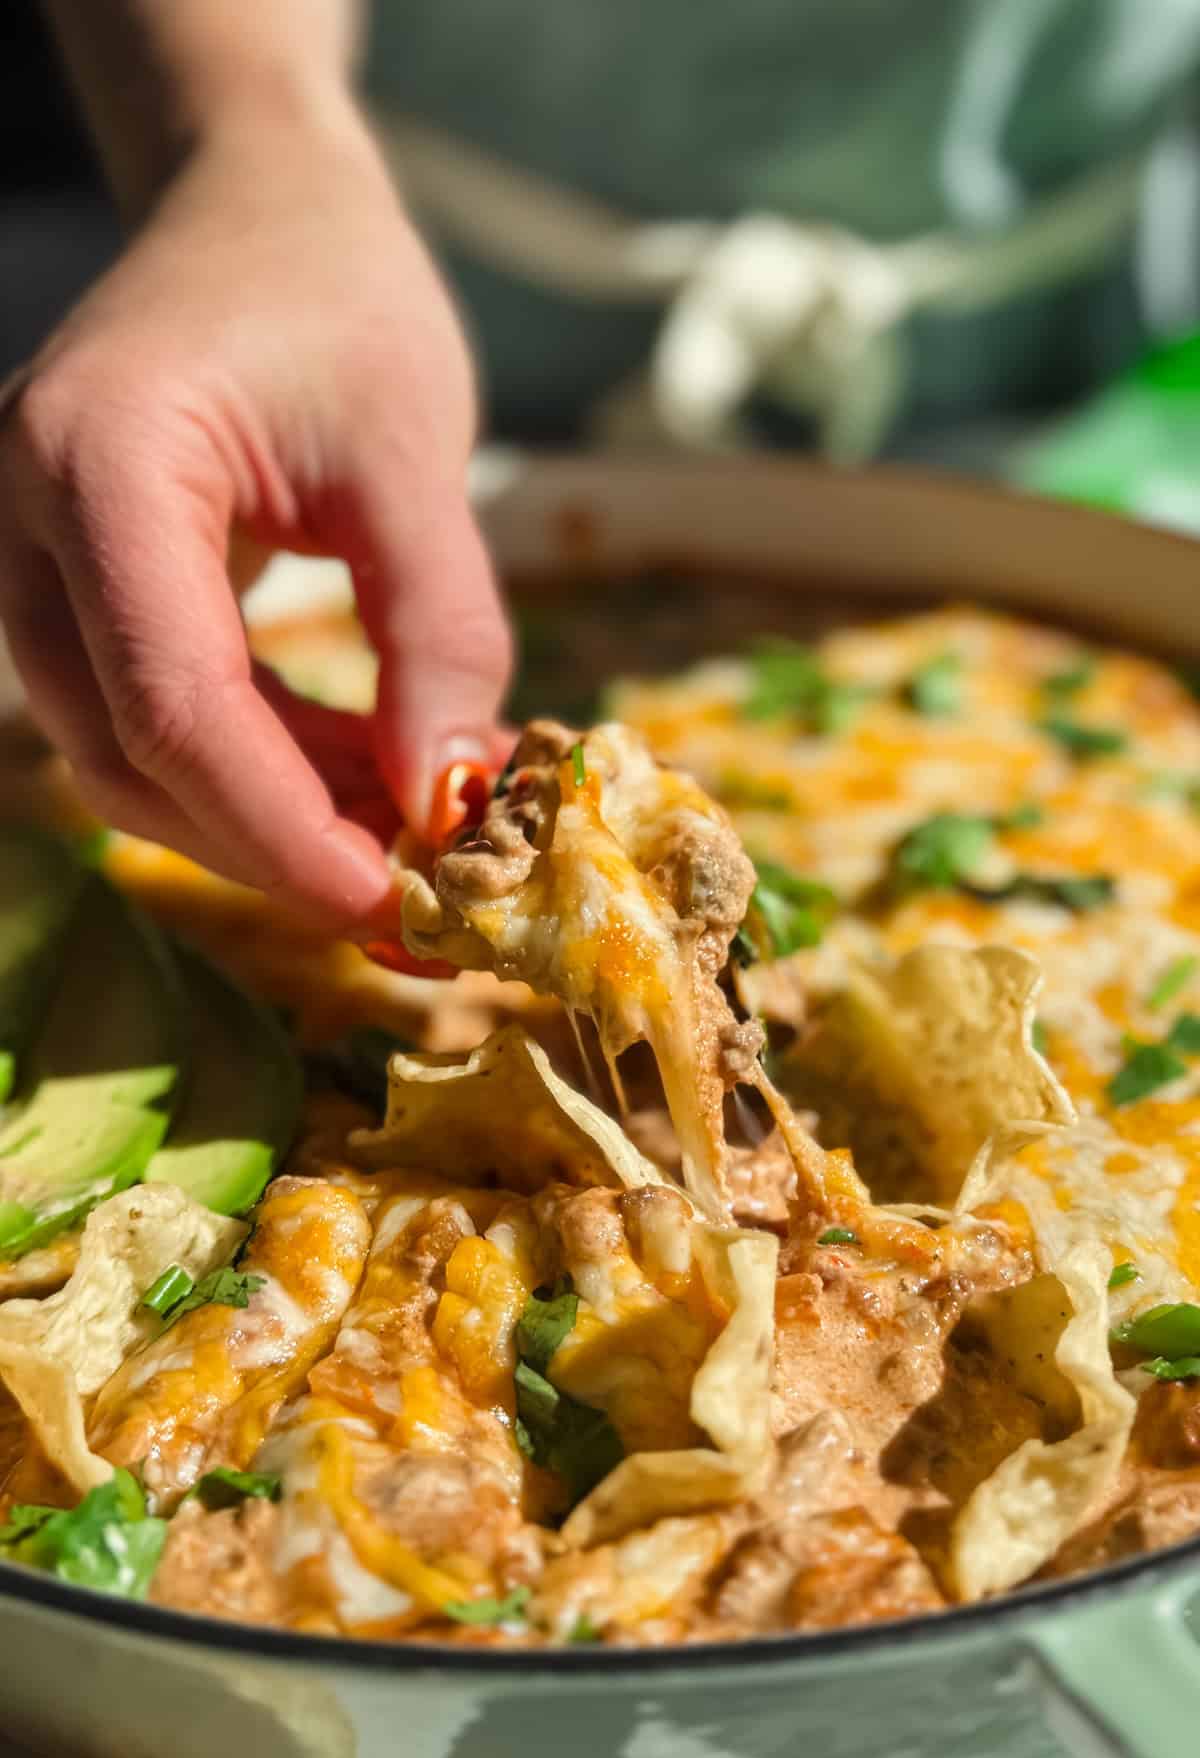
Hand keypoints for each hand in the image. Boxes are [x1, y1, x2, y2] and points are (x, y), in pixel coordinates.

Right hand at [0, 102, 511, 925]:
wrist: (257, 204)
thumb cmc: (340, 295)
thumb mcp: (414, 452)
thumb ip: (437, 629)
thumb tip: (448, 800)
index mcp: (98, 462)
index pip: (172, 701)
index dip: (284, 828)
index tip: (396, 901)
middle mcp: (25, 518)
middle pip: (134, 751)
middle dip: (280, 845)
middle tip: (419, 898)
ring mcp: (32, 555)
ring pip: (132, 753)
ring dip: (271, 815)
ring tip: (410, 832)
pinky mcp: (72, 583)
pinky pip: (151, 712)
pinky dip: (257, 765)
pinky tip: (364, 776)